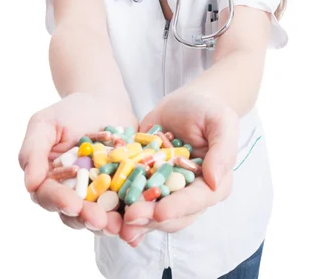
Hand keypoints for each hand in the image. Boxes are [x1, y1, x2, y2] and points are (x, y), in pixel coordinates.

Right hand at [18, 92, 138, 235]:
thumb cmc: (69, 111)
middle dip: (87, 218)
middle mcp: (71, 193)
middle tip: (99, 220)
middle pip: (75, 213)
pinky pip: (124, 204)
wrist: (103, 100)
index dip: (60, 202)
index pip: (49, 196)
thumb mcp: (45, 124)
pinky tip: (137, 214)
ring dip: (109, 223)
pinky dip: (130, 211)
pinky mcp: (120, 190)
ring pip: (100, 215)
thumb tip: (30, 184)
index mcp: (49, 181)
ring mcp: (97, 194)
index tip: (72, 205)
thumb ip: (34, 151)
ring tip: (120, 225)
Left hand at [119, 85, 238, 246]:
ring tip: (115, 224)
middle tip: (130, 218)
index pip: (196, 201)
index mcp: (212, 185)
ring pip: (150, 214)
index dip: (178, 208)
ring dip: (133, 221)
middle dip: (150, 218)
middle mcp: (189, 194)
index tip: (160, 213)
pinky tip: (105, 212)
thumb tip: (215, 181)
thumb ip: (222, 150)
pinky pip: (132, 197)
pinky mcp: (145, 183)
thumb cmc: (207, 110)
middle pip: (171, 215)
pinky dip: (119, 207)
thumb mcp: (221, 121)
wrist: (185, 102)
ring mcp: (166, 191)